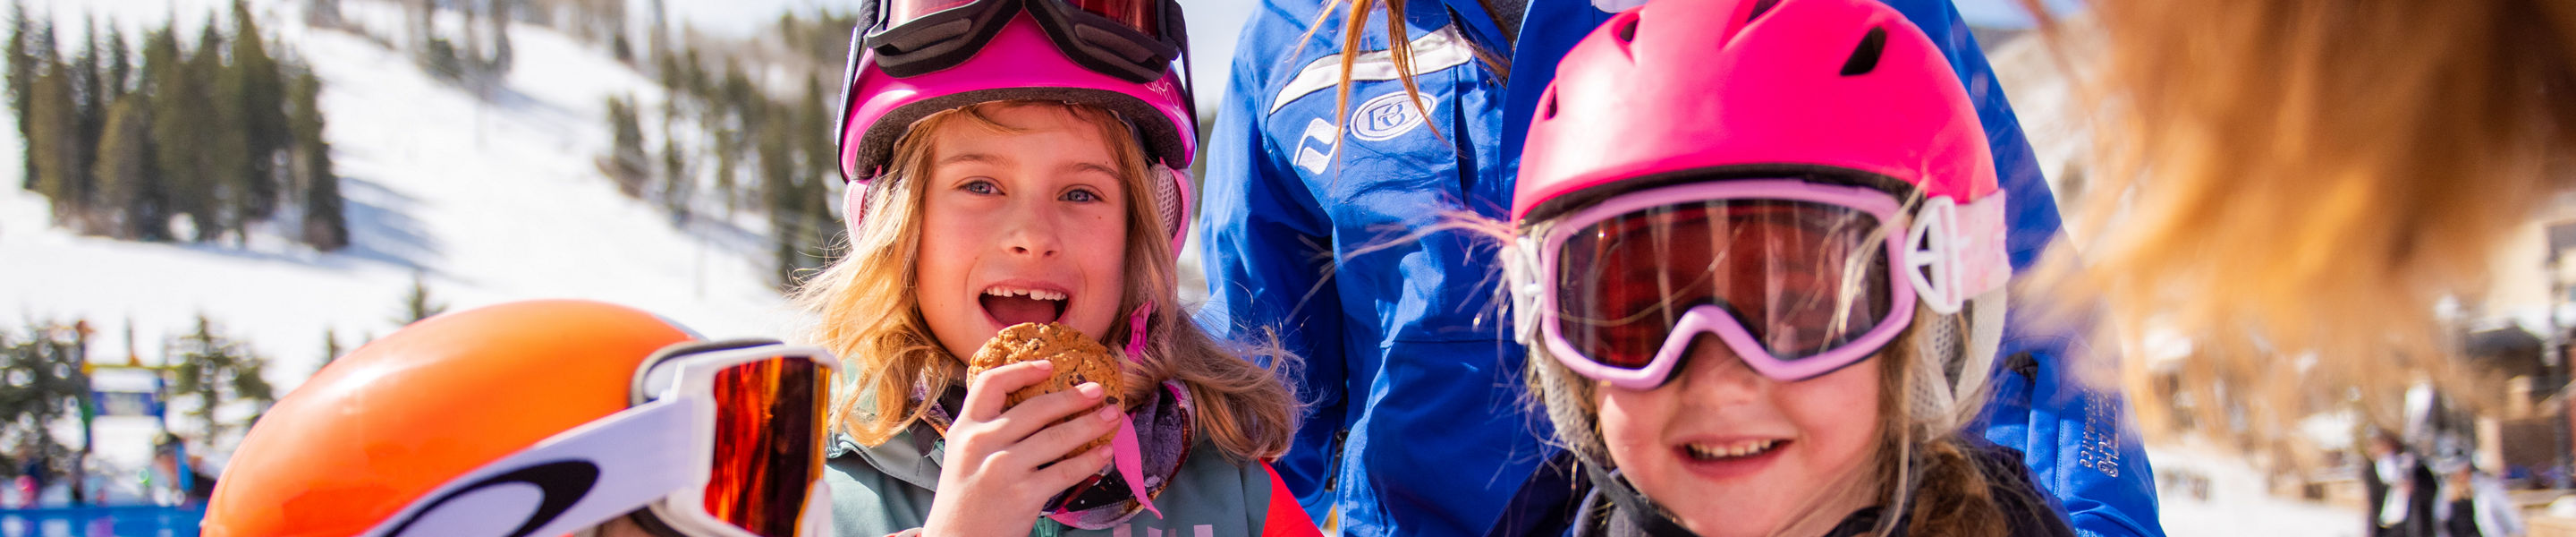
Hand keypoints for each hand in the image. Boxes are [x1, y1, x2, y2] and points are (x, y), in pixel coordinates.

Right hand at [921, 360, 1120, 536]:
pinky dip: (1090, 460)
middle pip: (1036, 408)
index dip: (1023, 370)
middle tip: (1097, 390)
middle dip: (1072, 397)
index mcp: (965, 429)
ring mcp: (1004, 468)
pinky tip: (1104, 454)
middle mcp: (983, 443)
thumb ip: (988, 432)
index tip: (1049, 366)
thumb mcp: (963, 456)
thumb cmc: (965, 499)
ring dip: (1090, 424)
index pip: (991, 383)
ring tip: (1111, 416)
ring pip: (1057, 437)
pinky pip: (1066, 471)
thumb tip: (1037, 410)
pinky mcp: (1024, 494)